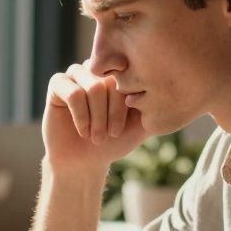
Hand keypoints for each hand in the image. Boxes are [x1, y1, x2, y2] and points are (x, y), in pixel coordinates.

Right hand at [43, 62, 147, 176]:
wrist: (84, 161)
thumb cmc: (113, 142)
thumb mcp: (141, 125)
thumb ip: (155, 106)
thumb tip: (172, 88)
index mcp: (120, 73)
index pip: (130, 78)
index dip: (127, 107)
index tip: (120, 130)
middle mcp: (99, 68)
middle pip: (112, 82)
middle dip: (113, 114)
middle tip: (110, 135)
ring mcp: (77, 73)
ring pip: (94, 87)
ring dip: (97, 118)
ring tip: (96, 137)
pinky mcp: (58, 83)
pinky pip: (73, 93)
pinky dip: (82, 117)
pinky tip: (83, 131)